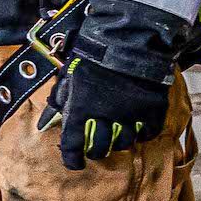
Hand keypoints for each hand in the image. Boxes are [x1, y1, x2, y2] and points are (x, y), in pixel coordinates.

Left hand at [50, 54, 169, 171]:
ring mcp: (130, 114)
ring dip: (119, 143)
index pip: (73, 145)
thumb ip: (59, 98)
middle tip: (96, 149)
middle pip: (100, 148)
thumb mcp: (69, 73)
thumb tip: (48, 118)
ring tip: (117, 137)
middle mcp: (105, 116)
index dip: (72, 159)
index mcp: (81, 108)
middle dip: (96, 152)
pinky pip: (148, 132)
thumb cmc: (93, 54)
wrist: (128, 37)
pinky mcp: (152, 109)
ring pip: (125, 142)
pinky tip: (138, 129)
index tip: (74, 163)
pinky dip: (142, 134)